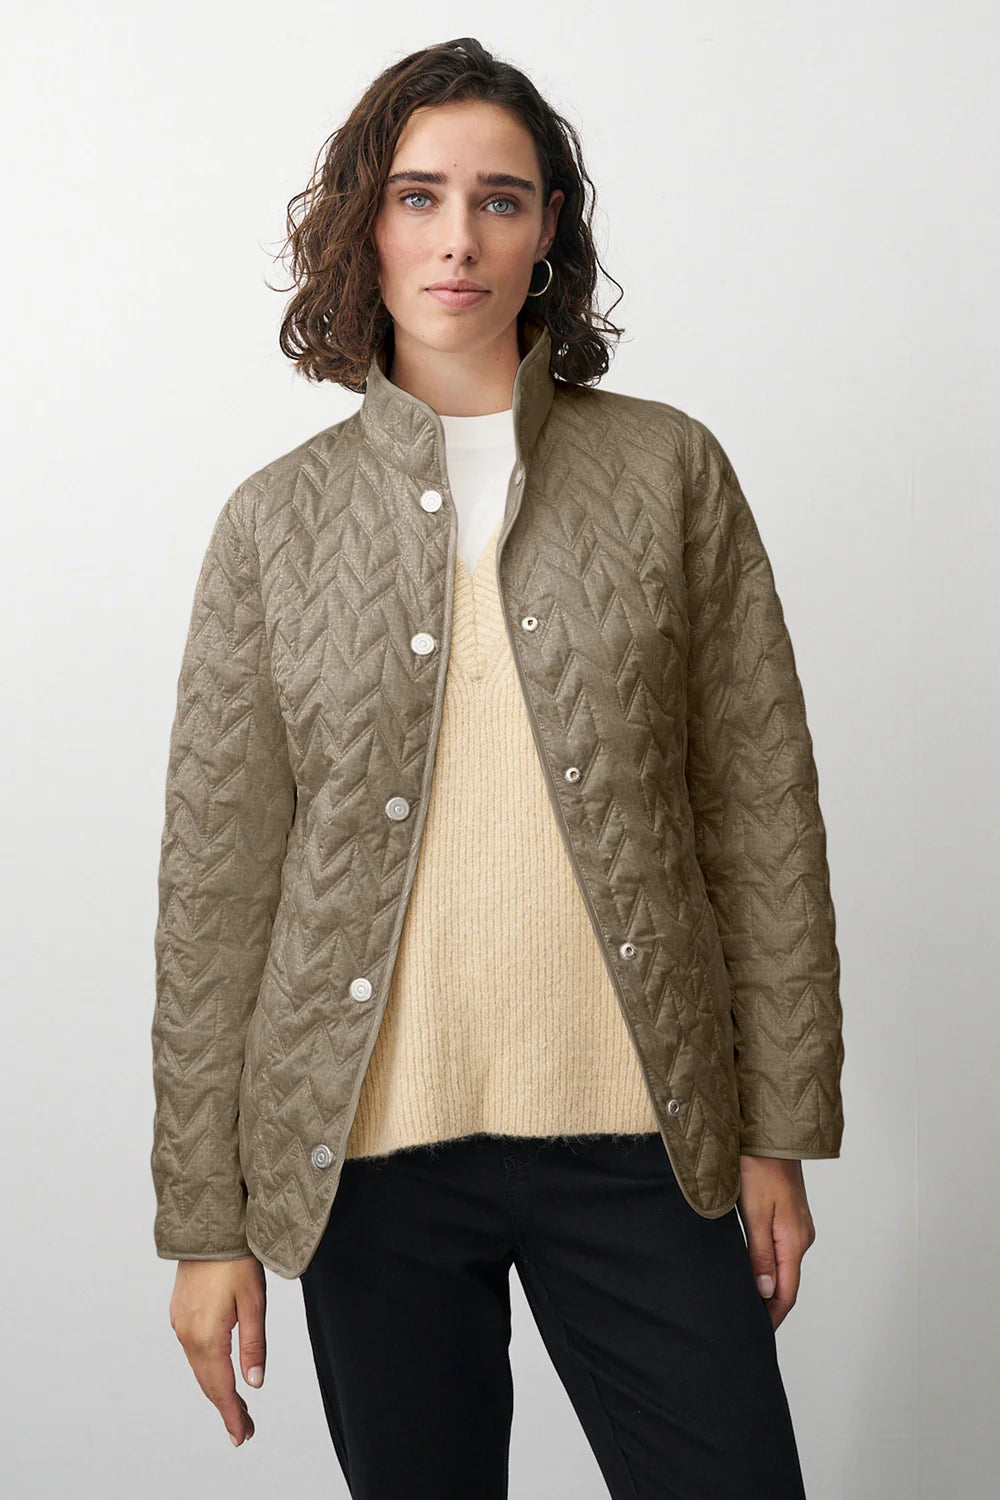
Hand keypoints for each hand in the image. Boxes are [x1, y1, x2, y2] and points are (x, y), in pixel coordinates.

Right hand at [168, 1256, 266, 1446]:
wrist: (207, 1229)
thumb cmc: (235, 1260)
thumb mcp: (253, 1302)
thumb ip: (253, 1345)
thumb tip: (255, 1383)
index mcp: (206, 1336)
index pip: (221, 1387)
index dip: (232, 1413)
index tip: (242, 1435)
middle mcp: (187, 1334)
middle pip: (207, 1382)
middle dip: (226, 1407)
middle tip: (243, 1428)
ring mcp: (180, 1324)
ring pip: (199, 1368)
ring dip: (217, 1388)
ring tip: (236, 1406)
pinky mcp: (179, 1313)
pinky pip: (193, 1350)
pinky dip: (207, 1368)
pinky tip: (219, 1372)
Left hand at [736, 1157, 815, 1331]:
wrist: (770, 1131)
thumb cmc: (758, 1167)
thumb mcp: (753, 1212)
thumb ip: (760, 1253)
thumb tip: (766, 1292)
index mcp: (794, 1240)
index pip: (786, 1292)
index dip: (772, 1317)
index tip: (756, 1335)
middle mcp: (801, 1236)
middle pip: (787, 1282)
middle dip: (769, 1305)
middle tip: (745, 1323)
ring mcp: (797, 1225)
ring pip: (784, 1265)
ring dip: (769, 1285)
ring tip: (746, 1302)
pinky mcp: (789, 1214)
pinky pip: (782, 1249)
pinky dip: (769, 1265)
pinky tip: (754, 1268)